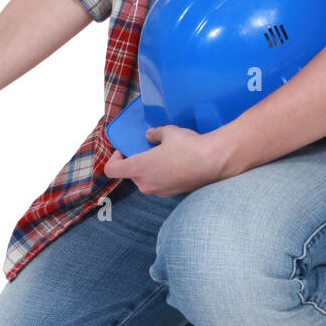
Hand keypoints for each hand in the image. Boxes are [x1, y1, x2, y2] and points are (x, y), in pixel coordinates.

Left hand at [102, 124, 229, 196]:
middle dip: (135, 161)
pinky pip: (160, 184)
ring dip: (149, 169)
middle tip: (146, 149)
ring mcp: (159, 191)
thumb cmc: (188, 146)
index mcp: (139, 168)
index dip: (114, 158)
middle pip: (130, 174)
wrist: (214, 162)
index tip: (123, 150)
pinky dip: (162, 175)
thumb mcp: (168, 132)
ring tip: (163, 155)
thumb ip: (155, 134)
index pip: (112, 170)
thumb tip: (150, 136)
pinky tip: (175, 163)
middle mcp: (146, 184)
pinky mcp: (173, 194)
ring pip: (146, 180)